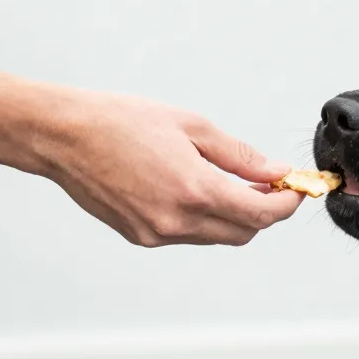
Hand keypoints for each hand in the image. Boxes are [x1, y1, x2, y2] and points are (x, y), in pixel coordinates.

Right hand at [43, 90, 302, 246]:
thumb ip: (239, 156)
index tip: (296, 189)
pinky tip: (190, 188)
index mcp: (194, 190)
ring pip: (216, 236)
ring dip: (232, 215)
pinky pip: (187, 235)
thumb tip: (274, 172)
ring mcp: (157, 234)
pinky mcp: (141, 237)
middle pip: (243, 232)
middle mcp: (177, 221)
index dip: (286, 204)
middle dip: (263, 211)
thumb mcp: (191, 126)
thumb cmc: (119, 121)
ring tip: (227, 182)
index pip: (261, 214)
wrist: (62, 137)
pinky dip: (201, 218)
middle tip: (266, 183)